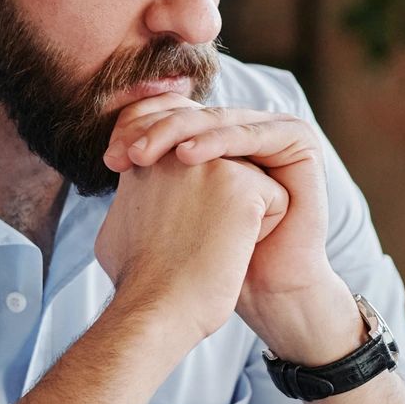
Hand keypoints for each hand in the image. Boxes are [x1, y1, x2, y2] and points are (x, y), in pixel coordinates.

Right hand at [93, 152, 288, 344]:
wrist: (156, 309)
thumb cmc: (139, 282)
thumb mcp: (119, 228)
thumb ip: (135, 201)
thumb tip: (139, 200)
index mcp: (150, 159)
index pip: (198, 167)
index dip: (198, 206)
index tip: (182, 237)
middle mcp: (178, 150)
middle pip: (228, 174)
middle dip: (220, 210)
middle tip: (195, 247)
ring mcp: (211, 162)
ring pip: (253, 185)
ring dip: (241, 220)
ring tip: (211, 248)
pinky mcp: (244, 183)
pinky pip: (276, 199)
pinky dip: (263, 232)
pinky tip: (232, 251)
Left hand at [104, 98, 337, 322]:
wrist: (265, 289)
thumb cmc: (215, 260)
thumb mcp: (173, 209)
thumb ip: (150, 177)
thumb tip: (106, 155)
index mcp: (217, 137)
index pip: (172, 115)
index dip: (138, 129)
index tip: (109, 160)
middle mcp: (245, 127)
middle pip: (192, 114)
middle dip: (151, 131)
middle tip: (120, 156)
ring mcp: (274, 130)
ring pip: (216, 119)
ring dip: (175, 133)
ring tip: (145, 156)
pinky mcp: (298, 141)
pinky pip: (250, 133)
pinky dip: (217, 143)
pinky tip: (186, 159)